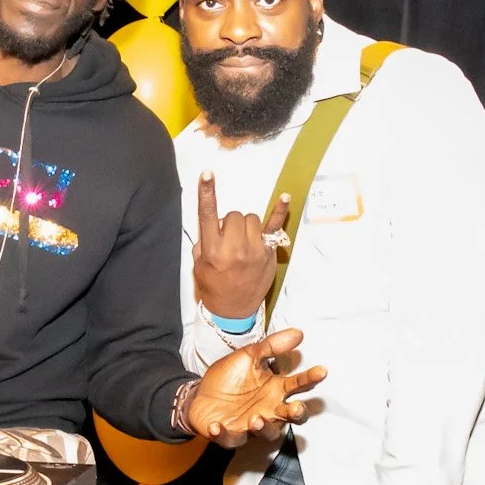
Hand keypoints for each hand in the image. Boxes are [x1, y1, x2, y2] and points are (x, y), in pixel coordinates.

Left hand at [186, 327, 325, 447]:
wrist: (201, 396)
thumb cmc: (229, 378)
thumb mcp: (249, 356)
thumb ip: (272, 347)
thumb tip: (297, 333)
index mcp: (275, 389)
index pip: (298, 385)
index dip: (310, 378)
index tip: (321, 371)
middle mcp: (269, 409)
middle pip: (291, 416)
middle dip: (296, 414)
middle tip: (296, 408)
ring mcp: (252, 424)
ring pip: (267, 433)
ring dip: (263, 427)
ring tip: (256, 418)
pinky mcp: (232, 435)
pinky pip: (231, 439)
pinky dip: (224, 434)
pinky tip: (217, 425)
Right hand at [192, 173, 290, 319]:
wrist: (234, 310)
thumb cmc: (214, 286)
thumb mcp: (199, 265)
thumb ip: (204, 242)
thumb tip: (215, 224)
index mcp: (213, 251)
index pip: (208, 215)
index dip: (207, 193)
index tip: (207, 174)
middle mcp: (235, 248)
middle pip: (233, 215)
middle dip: (229, 223)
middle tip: (227, 240)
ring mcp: (254, 250)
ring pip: (250, 218)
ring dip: (244, 225)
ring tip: (241, 242)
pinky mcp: (269, 252)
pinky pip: (275, 226)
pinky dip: (281, 211)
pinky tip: (285, 196)